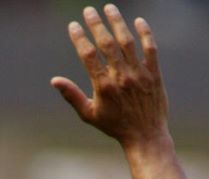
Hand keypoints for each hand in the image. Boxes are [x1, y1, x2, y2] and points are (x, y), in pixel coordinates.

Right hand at [51, 5, 168, 148]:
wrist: (144, 135)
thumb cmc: (114, 126)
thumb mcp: (89, 114)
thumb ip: (72, 95)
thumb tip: (54, 81)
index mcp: (103, 87)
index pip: (88, 56)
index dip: (79, 38)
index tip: (73, 25)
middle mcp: (121, 77)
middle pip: (107, 44)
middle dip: (96, 24)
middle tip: (88, 10)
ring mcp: (139, 74)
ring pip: (127, 42)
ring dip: (117, 22)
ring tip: (109, 8)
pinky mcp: (154, 73)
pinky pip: (150, 48)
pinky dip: (145, 33)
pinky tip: (138, 21)